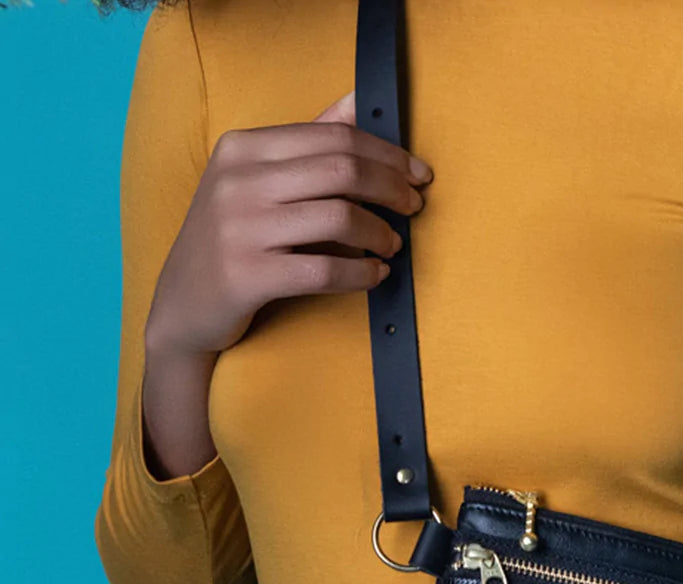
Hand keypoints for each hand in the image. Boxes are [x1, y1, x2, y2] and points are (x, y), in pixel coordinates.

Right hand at [145, 88, 433, 360]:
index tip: (418, 174)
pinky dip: (362, 273)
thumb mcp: (257, 181)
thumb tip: (361, 100)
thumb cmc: (234, 239)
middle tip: (414, 207)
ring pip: (339, 217)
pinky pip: (325, 270)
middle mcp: (238, 181)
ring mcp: (240, 229)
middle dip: (391, 188)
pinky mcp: (248, 276)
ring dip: (380, 233)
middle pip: (342, 170)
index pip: (334, 136)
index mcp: (243, 147)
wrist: (184, 304)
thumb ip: (308, 143)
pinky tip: (376, 275)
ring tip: (393, 245)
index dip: (387, 154)